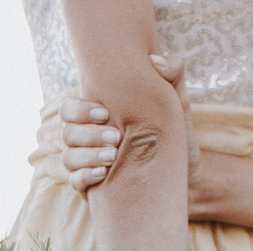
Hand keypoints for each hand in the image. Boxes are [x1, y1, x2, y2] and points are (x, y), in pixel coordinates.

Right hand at [59, 54, 199, 192]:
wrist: (185, 173)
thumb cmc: (175, 133)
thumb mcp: (178, 100)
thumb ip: (172, 72)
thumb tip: (155, 60)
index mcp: (98, 117)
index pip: (70, 109)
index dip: (79, 110)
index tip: (104, 113)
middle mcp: (88, 139)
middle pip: (67, 132)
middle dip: (88, 134)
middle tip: (116, 137)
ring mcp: (88, 164)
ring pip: (69, 157)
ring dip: (88, 155)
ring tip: (114, 155)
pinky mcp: (94, 189)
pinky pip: (76, 181)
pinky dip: (85, 176)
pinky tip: (104, 174)